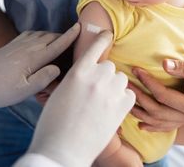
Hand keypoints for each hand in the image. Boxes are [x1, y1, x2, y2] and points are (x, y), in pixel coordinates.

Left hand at [0, 23, 79, 106]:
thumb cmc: (0, 89)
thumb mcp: (23, 91)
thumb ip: (43, 79)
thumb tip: (58, 68)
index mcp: (34, 58)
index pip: (57, 44)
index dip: (70, 36)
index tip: (81, 27)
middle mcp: (28, 47)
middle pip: (52, 37)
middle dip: (65, 36)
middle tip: (77, 39)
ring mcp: (19, 43)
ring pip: (43, 34)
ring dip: (54, 35)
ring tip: (62, 40)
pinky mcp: (13, 44)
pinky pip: (32, 33)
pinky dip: (42, 34)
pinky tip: (42, 39)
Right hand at [28, 31, 134, 166]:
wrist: (62, 150)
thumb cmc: (54, 123)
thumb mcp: (59, 94)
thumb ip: (75, 79)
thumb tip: (85, 74)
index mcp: (78, 71)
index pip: (96, 46)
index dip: (102, 38)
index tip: (108, 33)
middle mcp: (97, 76)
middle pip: (109, 66)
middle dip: (104, 76)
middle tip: (95, 93)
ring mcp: (111, 91)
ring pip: (121, 79)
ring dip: (114, 87)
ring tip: (103, 103)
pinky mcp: (123, 107)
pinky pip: (130, 94)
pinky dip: (124, 100)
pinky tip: (112, 110)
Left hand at [129, 59, 183, 131]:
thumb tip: (163, 63)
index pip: (164, 96)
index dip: (148, 82)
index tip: (136, 69)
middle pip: (156, 111)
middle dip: (139, 96)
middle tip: (126, 82)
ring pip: (158, 122)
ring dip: (140, 112)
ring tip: (126, 100)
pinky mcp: (183, 121)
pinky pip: (164, 127)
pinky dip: (151, 126)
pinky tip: (140, 124)